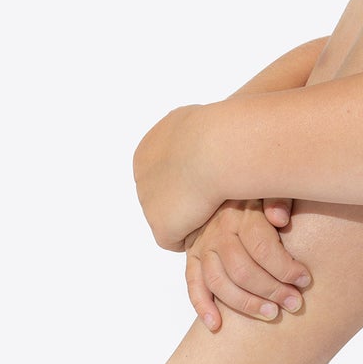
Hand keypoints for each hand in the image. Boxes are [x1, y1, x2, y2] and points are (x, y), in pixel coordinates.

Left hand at [132, 105, 220, 252]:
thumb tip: (213, 145)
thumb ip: (198, 137)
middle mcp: (143, 173)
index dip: (193, 176)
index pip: (167, 170)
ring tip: (219, 205)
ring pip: (172, 217)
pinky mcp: (160, 226)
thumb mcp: (205, 123)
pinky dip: (194, 234)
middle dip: (189, 198)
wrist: (216, 149)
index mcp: (150, 148)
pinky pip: (176, 240)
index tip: (215, 176)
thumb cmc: (219, 133)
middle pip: (166, 195)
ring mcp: (147, 201)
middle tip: (218, 195)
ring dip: (192, 216)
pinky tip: (213, 219)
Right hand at [184, 199, 311, 330]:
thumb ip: (279, 199)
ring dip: (246, 304)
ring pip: (220, 282)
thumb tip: (280, 218)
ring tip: (272, 315)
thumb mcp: (274, 189)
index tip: (305, 280)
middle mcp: (219, 231)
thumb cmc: (261, 194)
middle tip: (294, 303)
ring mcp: (202, 245)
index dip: (286, 268)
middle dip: (272, 290)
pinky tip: (217, 325)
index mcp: (242, 214)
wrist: (226, 186)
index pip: (262, 248)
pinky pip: (193, 284)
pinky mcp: (192, 257)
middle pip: (243, 270)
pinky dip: (202, 306)